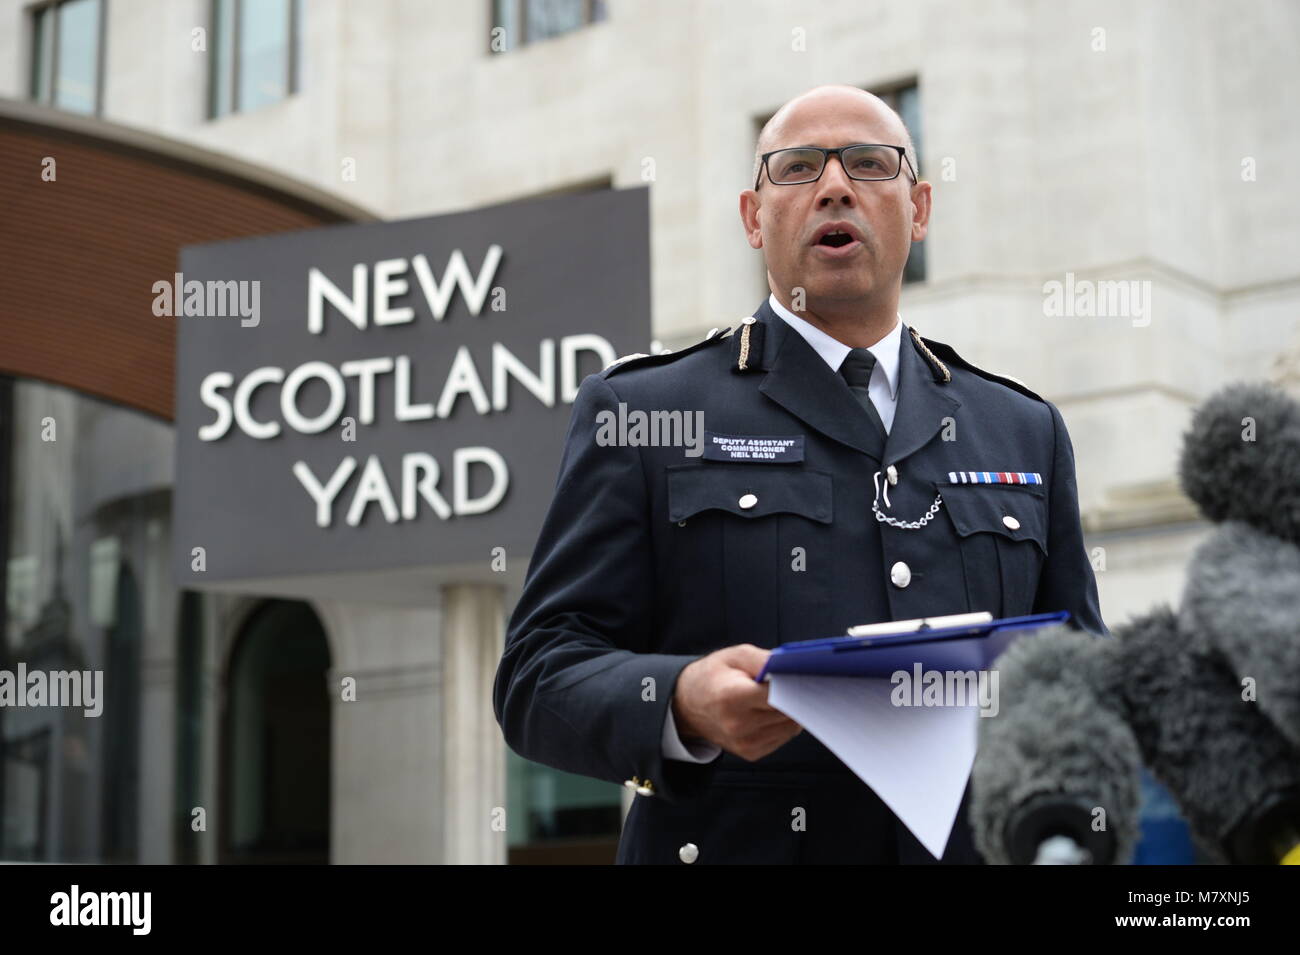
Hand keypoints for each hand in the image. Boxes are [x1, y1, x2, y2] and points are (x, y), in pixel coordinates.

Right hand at [671, 644, 802, 761]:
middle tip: (794, 682)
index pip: (779, 695)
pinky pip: (783, 737)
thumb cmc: (712, 677)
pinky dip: (784, 723)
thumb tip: (792, 666)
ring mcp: (745, 742)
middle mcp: (738, 724)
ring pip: (790, 727)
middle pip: (788, 712)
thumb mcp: (735, 656)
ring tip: (780, 695)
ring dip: (792, 711)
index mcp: (732, 697)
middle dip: (795, 696)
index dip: (793, 684)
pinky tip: (771, 711)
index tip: (800, 676)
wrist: (688, 704)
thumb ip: (764, 659)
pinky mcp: (751, 753)